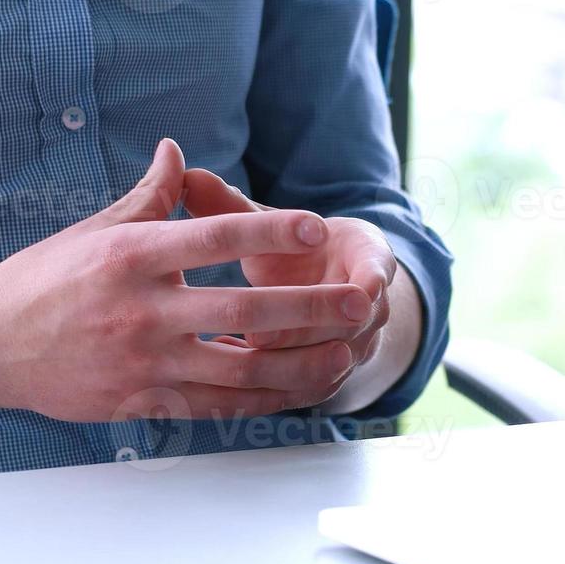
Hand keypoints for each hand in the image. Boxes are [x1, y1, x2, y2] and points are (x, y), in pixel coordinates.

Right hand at [0, 140, 374, 422]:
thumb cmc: (40, 280)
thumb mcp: (93, 229)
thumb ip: (149, 196)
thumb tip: (178, 151)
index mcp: (131, 256)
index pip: (213, 237)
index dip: (269, 230)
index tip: (315, 225)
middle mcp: (141, 310)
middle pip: (243, 308)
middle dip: (310, 308)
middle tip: (357, 303)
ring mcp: (142, 361)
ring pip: (239, 368)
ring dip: (299, 365)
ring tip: (343, 356)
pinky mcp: (139, 401)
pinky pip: (213, 406)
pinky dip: (259, 401)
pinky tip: (294, 392)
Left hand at [180, 168, 397, 371]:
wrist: (329, 292)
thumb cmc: (293, 250)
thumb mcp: (270, 226)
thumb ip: (231, 206)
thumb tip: (188, 175)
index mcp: (370, 259)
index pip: (377, 270)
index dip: (365, 278)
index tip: (351, 286)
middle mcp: (373, 307)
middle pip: (351, 324)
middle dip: (307, 328)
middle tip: (258, 332)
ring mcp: (358, 346)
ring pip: (330, 363)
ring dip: (288, 360)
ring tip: (236, 352)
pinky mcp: (335, 377)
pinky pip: (312, 388)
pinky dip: (275, 385)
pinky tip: (232, 371)